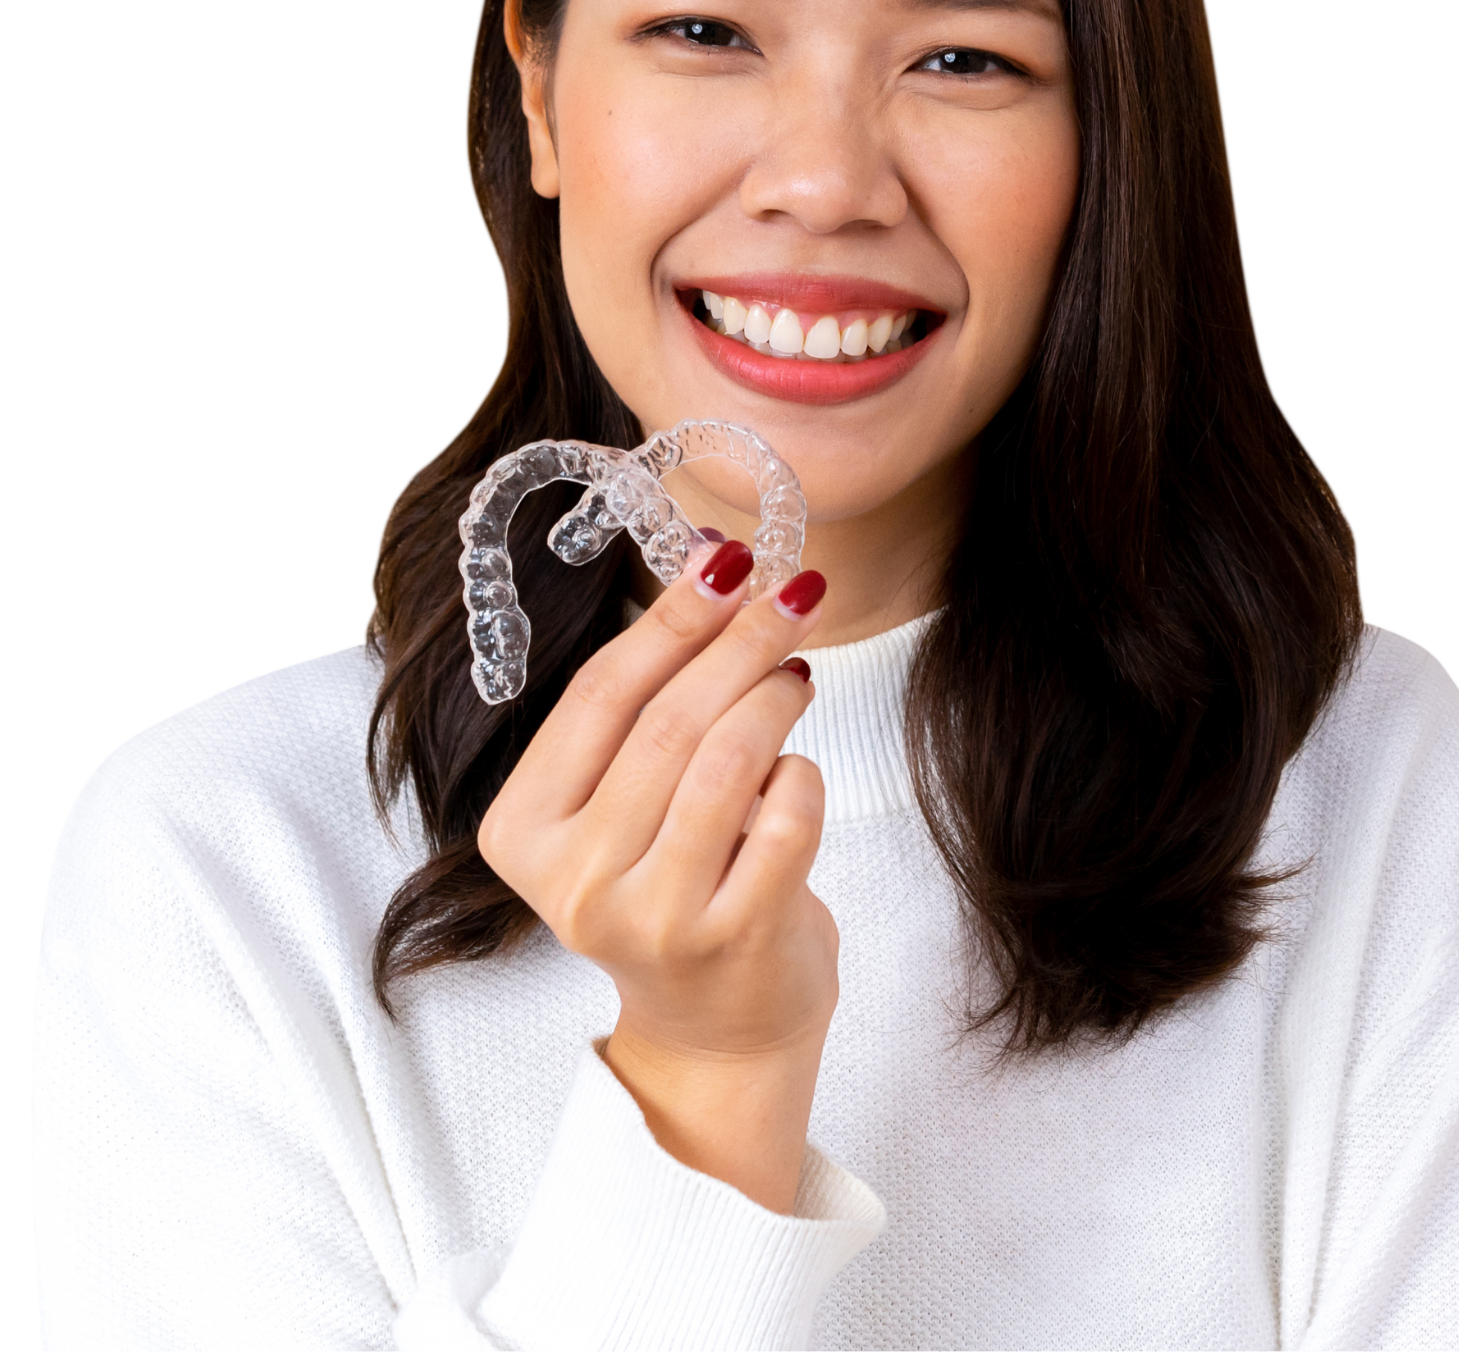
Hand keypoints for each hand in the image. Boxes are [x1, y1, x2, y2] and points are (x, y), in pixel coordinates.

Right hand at [477, 541, 834, 1211]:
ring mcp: (652, 917)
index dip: (670, 617)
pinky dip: (802, 776)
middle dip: (740, 640)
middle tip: (792, 591)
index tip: (726, 558)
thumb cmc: (669, 887)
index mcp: (525, 831)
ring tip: (797, 671)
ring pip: (727, 762)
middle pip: (669, 722)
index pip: (601, 695)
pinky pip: (785, 819)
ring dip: (774, 696)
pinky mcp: (731, 940)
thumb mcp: (624, 803)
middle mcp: (576, 879)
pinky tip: (797, 770)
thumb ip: (648, 702)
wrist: (714, 1034)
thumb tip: (709, 562)